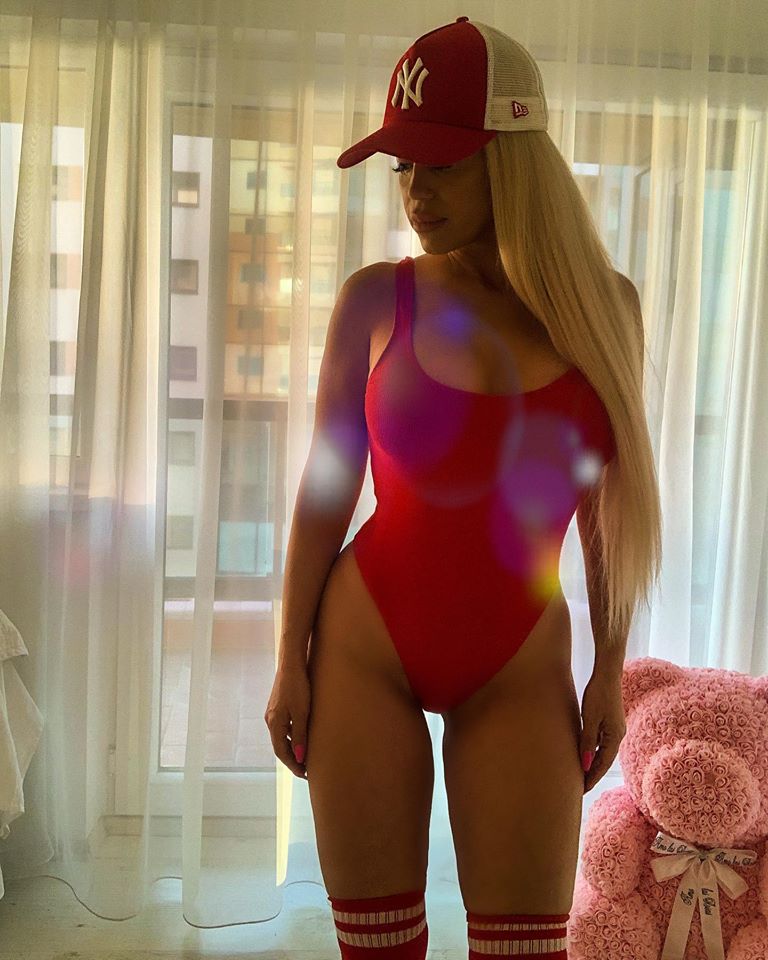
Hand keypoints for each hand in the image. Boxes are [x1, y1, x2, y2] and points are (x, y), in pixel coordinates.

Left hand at [579, 670, 625, 792]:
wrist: (607, 673)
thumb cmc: (598, 694)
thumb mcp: (589, 719)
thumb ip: (587, 742)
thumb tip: (584, 764)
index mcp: (615, 737)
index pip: (603, 764)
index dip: (592, 777)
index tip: (582, 790)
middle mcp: (618, 735)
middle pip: (604, 760)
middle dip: (592, 774)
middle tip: (579, 788)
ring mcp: (615, 728)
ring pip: (603, 751)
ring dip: (592, 762)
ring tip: (580, 774)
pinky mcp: (610, 721)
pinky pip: (602, 742)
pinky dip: (593, 750)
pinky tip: (585, 753)